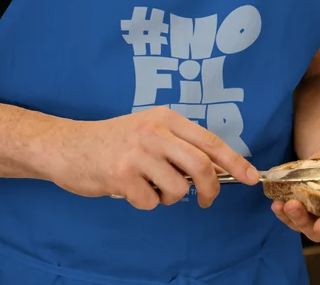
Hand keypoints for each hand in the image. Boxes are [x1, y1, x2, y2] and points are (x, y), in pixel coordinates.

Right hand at [45, 106, 258, 210]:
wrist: (69, 145)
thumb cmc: (113, 140)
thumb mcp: (149, 131)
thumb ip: (180, 145)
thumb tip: (218, 168)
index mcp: (165, 118)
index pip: (209, 140)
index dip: (234, 161)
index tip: (251, 177)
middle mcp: (154, 131)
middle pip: (201, 167)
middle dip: (210, 190)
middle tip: (205, 200)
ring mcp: (138, 152)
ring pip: (178, 189)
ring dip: (168, 197)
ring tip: (150, 185)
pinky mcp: (122, 174)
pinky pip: (152, 202)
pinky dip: (145, 202)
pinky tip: (130, 188)